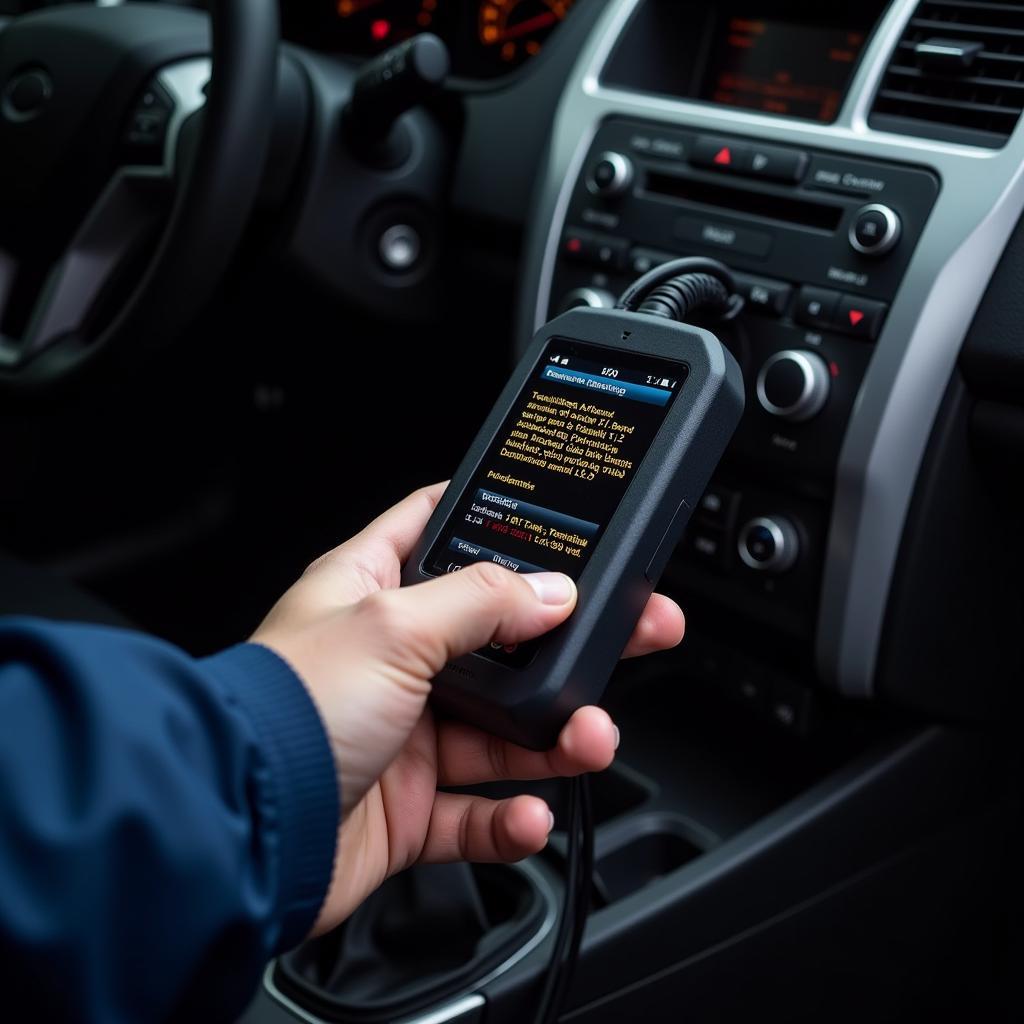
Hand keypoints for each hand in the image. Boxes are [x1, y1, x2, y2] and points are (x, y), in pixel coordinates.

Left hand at [252, 483, 684, 932]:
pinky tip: (529, 814)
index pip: (436, 530)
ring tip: (592, 738)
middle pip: (498, 641)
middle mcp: (388, 660)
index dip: (495, 519)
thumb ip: (481, 601)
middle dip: (566, 646)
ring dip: (556, 740)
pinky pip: (477, 815)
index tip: (555, 517)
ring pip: (502, 733)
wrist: (237, 835)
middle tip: (632, 634)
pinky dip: (510, 820)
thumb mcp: (391, 627)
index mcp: (369, 593)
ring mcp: (401, 735)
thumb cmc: (280, 713)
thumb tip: (552, 590)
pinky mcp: (406, 809)